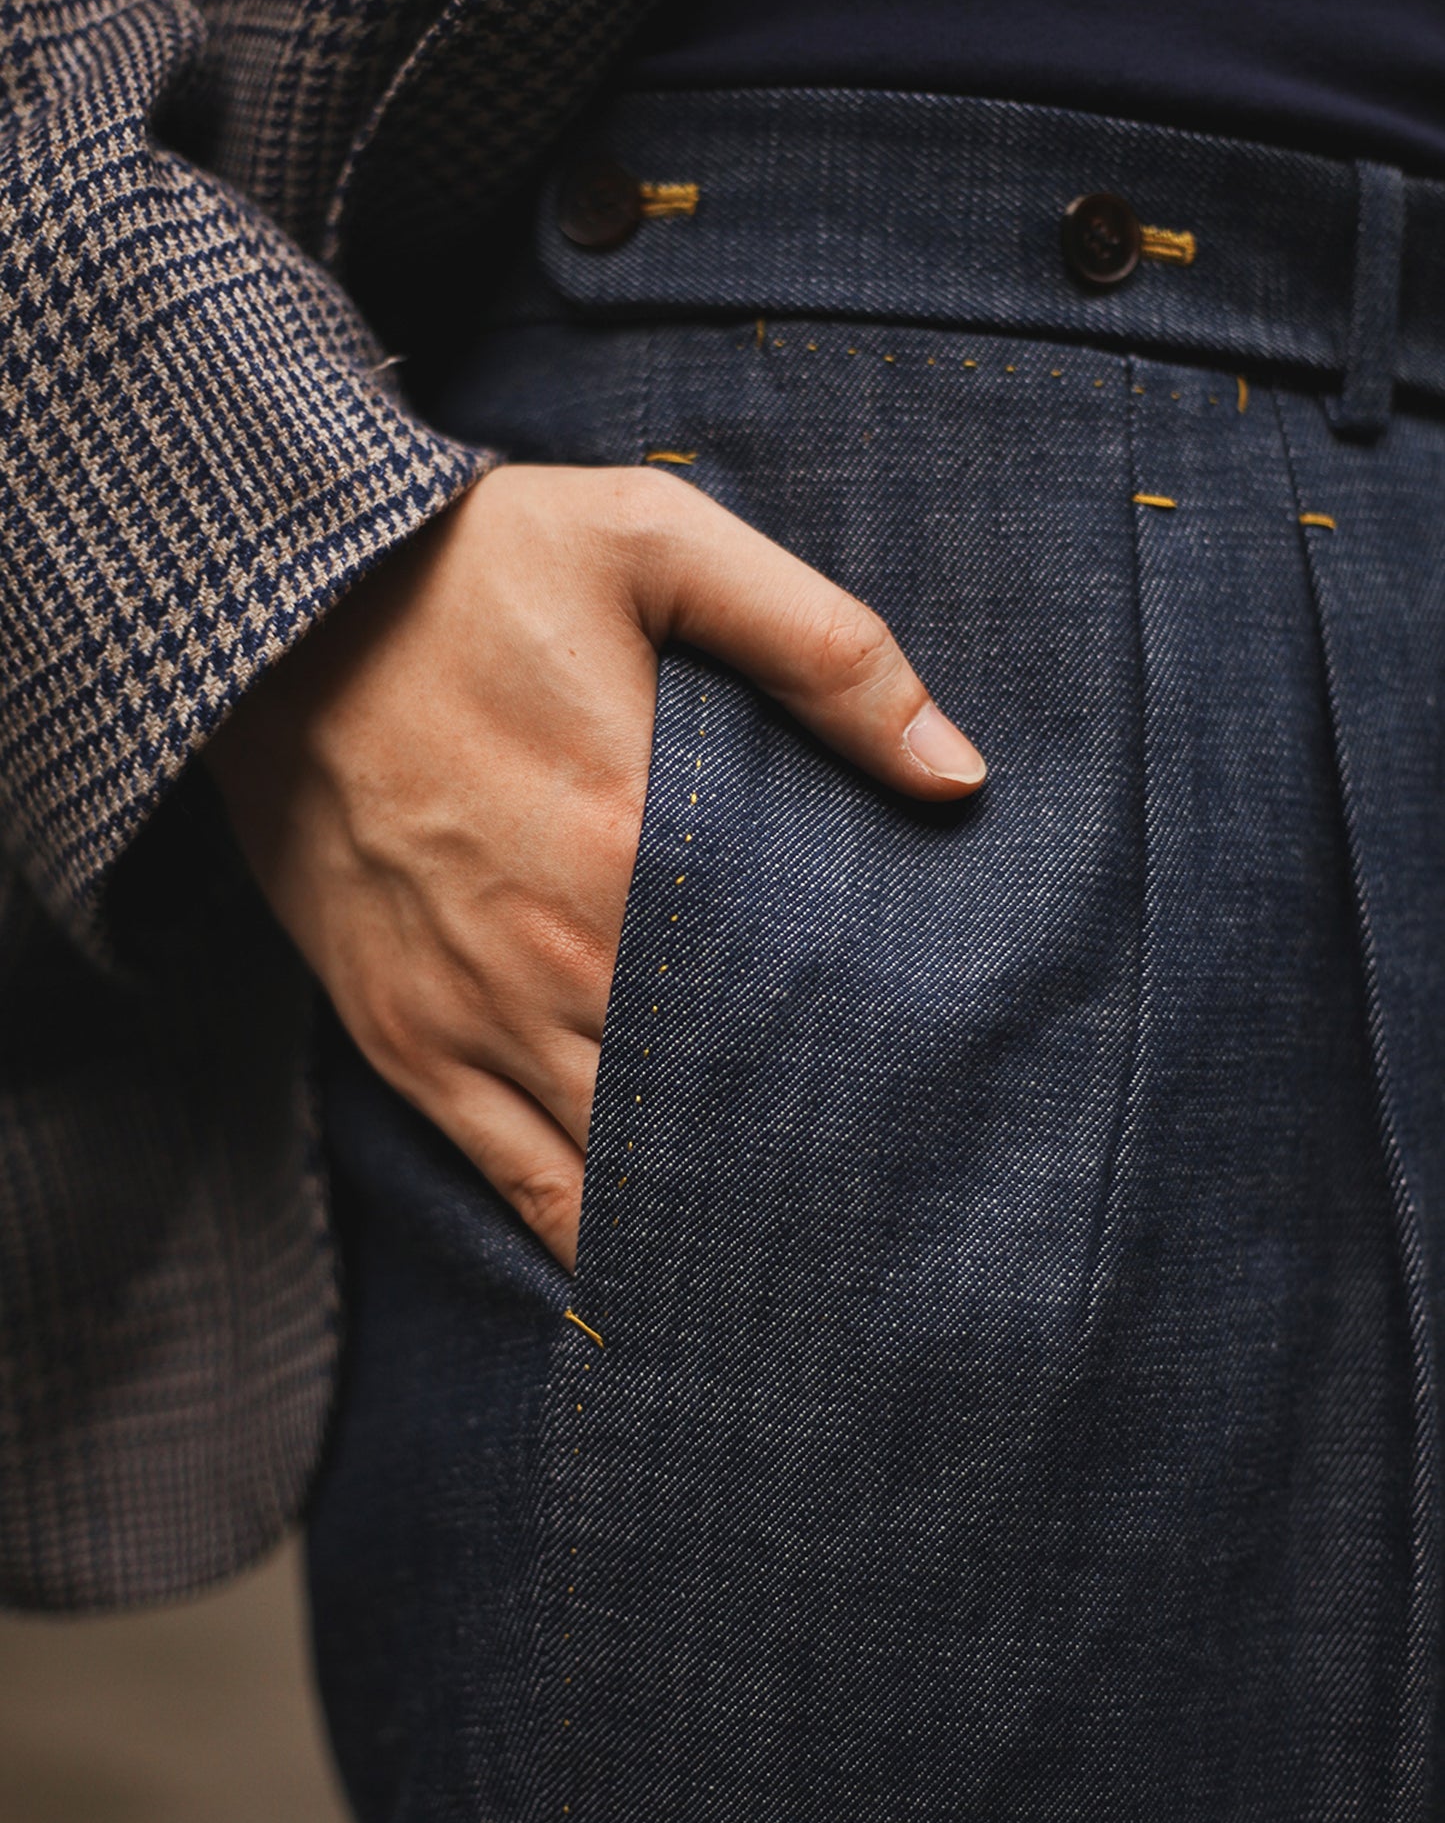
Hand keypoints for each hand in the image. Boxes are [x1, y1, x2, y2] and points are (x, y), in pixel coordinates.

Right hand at [205, 464, 985, 1267]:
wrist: (266, 604)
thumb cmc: (472, 568)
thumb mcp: (657, 543)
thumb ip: (824, 650)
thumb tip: (958, 775)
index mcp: (636, 847)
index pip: (785, 1013)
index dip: (862, 1082)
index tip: (933, 1123)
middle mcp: (558, 962)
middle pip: (709, 1115)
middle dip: (796, 1170)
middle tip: (886, 1224)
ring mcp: (472, 1018)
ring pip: (616, 1178)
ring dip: (700, 1220)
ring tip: (793, 1268)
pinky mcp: (405, 1041)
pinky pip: (512, 1181)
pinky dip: (585, 1240)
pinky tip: (650, 1279)